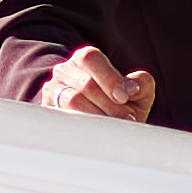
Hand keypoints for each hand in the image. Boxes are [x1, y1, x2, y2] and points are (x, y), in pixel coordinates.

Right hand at [27, 51, 156, 119]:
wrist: (102, 127)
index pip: (90, 59)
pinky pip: (62, 118)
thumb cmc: (121, 106)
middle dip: (108, 103)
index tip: (123, 98)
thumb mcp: (138, 93)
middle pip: (84, 83)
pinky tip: (97, 134)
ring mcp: (53, 92)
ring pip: (71, 100)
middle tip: (125, 118)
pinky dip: (83, 127)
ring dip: (97, 116)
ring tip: (114, 127)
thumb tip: (132, 87)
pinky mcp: (49, 112)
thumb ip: (142, 84)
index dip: (108, 78)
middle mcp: (65, 72)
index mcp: (85, 59)